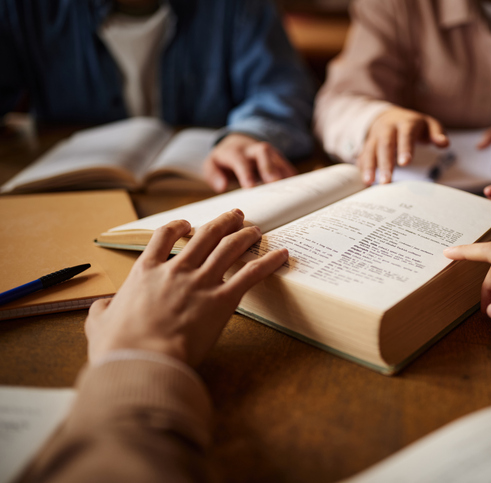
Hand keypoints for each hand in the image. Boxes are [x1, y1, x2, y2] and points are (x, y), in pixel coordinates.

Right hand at [85, 210, 287, 365]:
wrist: (141, 360)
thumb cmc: (119, 346)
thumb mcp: (99, 323)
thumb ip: (103, 310)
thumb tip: (102, 308)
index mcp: (146, 272)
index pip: (164, 237)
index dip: (179, 228)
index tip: (188, 225)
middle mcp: (176, 270)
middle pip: (204, 236)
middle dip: (222, 222)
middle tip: (235, 215)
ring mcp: (201, 283)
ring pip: (228, 248)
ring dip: (244, 235)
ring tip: (256, 228)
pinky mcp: (222, 300)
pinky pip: (251, 274)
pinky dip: (268, 262)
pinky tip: (282, 254)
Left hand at [203, 133, 296, 191]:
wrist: (238, 143)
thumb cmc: (225, 160)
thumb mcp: (211, 165)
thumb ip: (214, 175)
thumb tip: (222, 186)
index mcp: (235, 151)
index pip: (240, 160)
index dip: (246, 173)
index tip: (250, 187)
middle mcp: (253, 149)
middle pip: (263, 152)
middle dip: (269, 167)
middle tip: (274, 183)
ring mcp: (268, 152)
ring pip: (277, 158)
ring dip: (283, 173)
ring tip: (289, 190)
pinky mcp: (278, 158)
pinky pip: (287, 165)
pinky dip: (291, 176)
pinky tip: (296, 188)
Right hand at [359, 107, 448, 184]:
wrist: (390, 116)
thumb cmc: (414, 125)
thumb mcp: (429, 124)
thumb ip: (437, 133)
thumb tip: (444, 143)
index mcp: (405, 123)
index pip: (405, 135)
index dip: (404, 148)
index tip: (405, 163)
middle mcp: (387, 128)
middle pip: (385, 145)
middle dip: (385, 163)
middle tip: (386, 181)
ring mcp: (375, 136)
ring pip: (370, 150)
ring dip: (369, 167)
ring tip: (370, 182)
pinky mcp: (367, 145)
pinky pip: (363, 156)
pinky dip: (362, 168)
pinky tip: (364, 181)